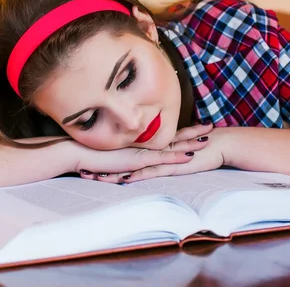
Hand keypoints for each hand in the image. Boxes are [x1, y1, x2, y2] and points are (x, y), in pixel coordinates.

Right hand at [74, 123, 213, 182]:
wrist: (79, 154)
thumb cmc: (92, 155)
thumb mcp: (114, 156)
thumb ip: (125, 156)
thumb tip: (132, 162)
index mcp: (141, 144)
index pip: (167, 135)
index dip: (183, 130)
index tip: (197, 125)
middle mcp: (144, 146)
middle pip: (174, 137)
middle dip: (193, 132)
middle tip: (210, 126)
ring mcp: (141, 152)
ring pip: (171, 146)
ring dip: (190, 142)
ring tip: (207, 139)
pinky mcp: (137, 160)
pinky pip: (160, 159)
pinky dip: (175, 157)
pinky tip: (189, 156)